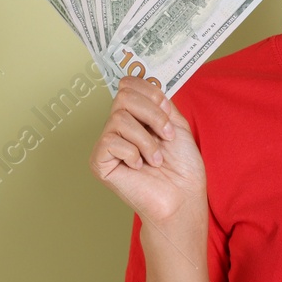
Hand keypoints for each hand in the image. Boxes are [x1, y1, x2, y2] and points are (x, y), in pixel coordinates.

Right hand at [90, 77, 206, 225]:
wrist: (183, 196)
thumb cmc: (182, 168)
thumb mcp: (176, 125)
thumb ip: (160, 103)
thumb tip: (146, 85)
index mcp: (136, 118)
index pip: (128, 86)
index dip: (148, 91)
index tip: (166, 109)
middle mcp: (118, 128)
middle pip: (122, 95)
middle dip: (152, 113)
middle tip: (167, 135)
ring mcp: (107, 145)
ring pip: (119, 118)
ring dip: (147, 140)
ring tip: (156, 159)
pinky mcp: (99, 162)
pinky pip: (110, 141)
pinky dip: (132, 153)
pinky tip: (139, 167)